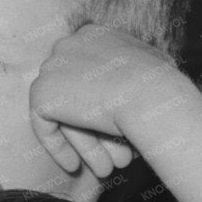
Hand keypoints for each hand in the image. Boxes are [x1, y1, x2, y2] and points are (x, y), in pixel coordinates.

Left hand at [28, 24, 179, 179]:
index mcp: (92, 34)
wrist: (149, 94)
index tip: (105, 126)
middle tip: (102, 152)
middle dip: (86, 128)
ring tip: (96, 167)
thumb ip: (129, 64)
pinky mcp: (40, 93)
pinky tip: (74, 165)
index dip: (92, 105)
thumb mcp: (150, 62)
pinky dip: (58, 148)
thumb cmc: (161, 83)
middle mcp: (67, 45)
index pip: (83, 73)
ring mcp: (51, 68)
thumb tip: (130, 74)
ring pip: (61, 114)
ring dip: (79, 143)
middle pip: (71, 95)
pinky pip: (44, 128)